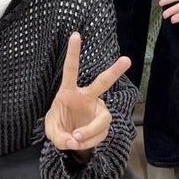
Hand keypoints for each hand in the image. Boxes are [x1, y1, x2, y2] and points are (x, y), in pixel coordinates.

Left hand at [43, 33, 131, 152]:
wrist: (69, 138)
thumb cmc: (59, 127)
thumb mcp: (52, 132)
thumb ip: (59, 137)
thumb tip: (74, 140)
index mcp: (69, 92)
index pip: (71, 70)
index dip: (73, 53)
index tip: (75, 35)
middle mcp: (86, 97)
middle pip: (102, 83)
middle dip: (114, 72)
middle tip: (127, 60)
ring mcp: (97, 109)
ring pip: (103, 119)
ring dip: (90, 132)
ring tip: (75, 138)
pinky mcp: (103, 123)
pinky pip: (100, 134)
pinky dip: (89, 142)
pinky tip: (81, 143)